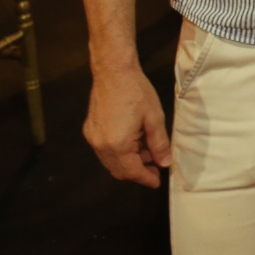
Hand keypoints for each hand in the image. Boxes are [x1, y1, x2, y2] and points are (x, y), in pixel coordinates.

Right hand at [83, 63, 170, 186]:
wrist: (113, 72)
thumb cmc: (137, 92)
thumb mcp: (154, 118)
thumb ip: (159, 144)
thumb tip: (165, 163)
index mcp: (118, 144)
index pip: (132, 172)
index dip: (146, 179)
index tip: (157, 182)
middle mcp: (101, 145)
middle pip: (119, 171)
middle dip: (138, 172)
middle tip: (155, 167)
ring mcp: (93, 138)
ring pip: (111, 162)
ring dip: (128, 162)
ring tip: (148, 152)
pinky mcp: (90, 130)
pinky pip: (104, 150)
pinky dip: (119, 152)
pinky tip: (134, 142)